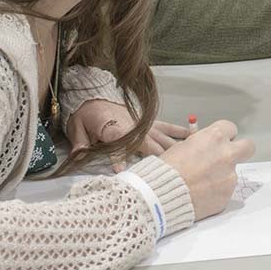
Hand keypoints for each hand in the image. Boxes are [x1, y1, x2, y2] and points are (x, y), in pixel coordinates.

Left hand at [66, 99, 191, 169]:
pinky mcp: (150, 122)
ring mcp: (145, 125)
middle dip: (159, 159)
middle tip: (169, 173)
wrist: (94, 96)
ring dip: (174, 149)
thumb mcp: (77, 127)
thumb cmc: (86, 114)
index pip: (118, 146)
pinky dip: (180, 131)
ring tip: (189, 159)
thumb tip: (78, 155)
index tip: (122, 172)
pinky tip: (193, 136)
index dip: (119, 159)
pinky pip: (167, 128)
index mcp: (114, 128)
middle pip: (149, 145)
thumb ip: (80, 142)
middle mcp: (134, 128)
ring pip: (163, 139)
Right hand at [161, 120, 254, 219]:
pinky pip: (225, 190)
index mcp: (215, 137)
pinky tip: (200, 195)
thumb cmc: (165, 170)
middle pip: (248, 146)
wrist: (159, 197)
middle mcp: (227, 154)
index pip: (231, 128)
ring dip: (222, 175)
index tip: (219, 142)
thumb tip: (207, 147)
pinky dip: (216, 192)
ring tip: (200, 183)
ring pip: (233, 172)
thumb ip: (202, 144)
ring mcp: (230, 176)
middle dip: (240, 150)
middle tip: (227, 157)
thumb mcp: (182, 145)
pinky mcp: (227, 195)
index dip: (224, 136)